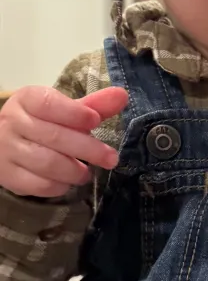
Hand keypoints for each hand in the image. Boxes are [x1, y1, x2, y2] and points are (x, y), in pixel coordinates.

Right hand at [0, 86, 128, 197]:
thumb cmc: (41, 122)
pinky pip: (39, 184)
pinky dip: (60, 185)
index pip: (48, 104)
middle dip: (88, 149)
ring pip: (48, 163)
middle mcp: (12, 123)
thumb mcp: (63, 109)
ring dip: (75, 171)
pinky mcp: (8, 176)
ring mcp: (7, 150)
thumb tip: (122, 95)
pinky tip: (68, 181)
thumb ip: (93, 105)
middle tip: (110, 158)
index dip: (74, 113)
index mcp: (26, 100)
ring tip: (87, 172)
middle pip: (54, 136)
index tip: (95, 121)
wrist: (4, 142)